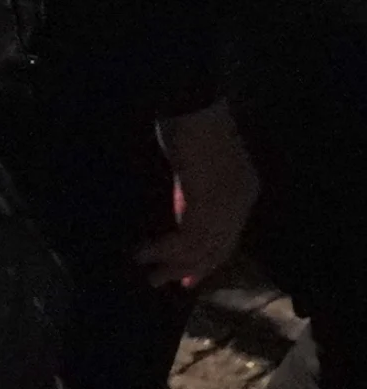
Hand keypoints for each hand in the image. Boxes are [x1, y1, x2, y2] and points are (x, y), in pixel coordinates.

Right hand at [143, 103, 259, 285]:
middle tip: (170, 284)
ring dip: (175, 265)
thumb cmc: (188, 120)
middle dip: (194, 268)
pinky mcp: (208, 202)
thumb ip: (193, 186)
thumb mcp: (194, 159)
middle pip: (219, 246)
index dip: (207, 255)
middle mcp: (241, 200)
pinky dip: (165, 250)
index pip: (228, 233)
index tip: (188, 274)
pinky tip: (145, 253)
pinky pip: (187, 237)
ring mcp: (227, 203)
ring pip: (204, 248)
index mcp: (243, 187)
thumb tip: (178, 211)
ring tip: (150, 277)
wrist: (190, 104)